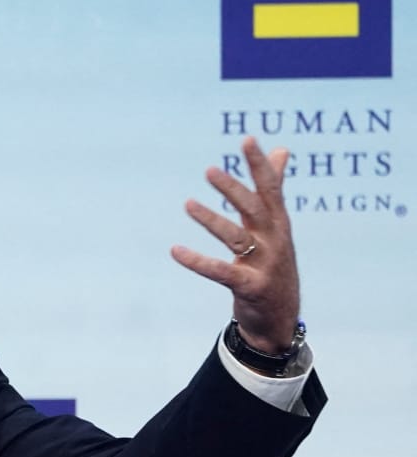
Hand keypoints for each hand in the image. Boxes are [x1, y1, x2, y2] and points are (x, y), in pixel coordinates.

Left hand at [170, 137, 300, 352]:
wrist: (280, 317)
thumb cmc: (273, 264)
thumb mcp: (275, 226)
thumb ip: (274, 188)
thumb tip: (281, 150)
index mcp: (278, 224)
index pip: (271, 188)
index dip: (259, 165)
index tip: (247, 139)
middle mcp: (274, 241)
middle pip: (254, 210)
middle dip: (233, 190)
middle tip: (209, 171)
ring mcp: (263, 265)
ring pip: (236, 238)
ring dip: (212, 220)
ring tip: (188, 204)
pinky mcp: (249, 287)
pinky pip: (221, 272)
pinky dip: (198, 262)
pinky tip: (175, 251)